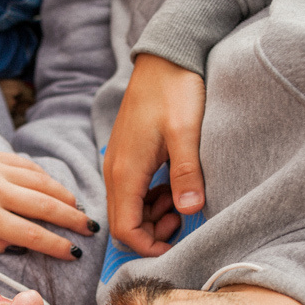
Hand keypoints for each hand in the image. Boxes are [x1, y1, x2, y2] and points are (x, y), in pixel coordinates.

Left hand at [0, 143, 97, 259]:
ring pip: (43, 183)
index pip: (31, 234)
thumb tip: (20, 246)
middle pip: (45, 207)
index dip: (56, 245)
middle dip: (72, 221)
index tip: (73, 253)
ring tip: (80, 211)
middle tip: (91, 231)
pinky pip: (30, 167)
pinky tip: (58, 189)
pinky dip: (48, 178)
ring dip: (66, 198)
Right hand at [105, 54, 205, 256]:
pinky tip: (173, 186)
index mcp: (126, 171)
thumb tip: (189, 211)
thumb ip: (187, 174)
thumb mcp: (187, 132)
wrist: (165, 57)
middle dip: (153, 232)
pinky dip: (151, 200)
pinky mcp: (126, 157)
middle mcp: (115, 171)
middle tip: (184, 217)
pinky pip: (132, 193)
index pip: (126, 230)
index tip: (178, 243)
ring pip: (128, 210)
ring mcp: (118, 164)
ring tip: (182, 199)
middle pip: (124, 224)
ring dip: (153, 216)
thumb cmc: (175, 90)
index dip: (149, 247)